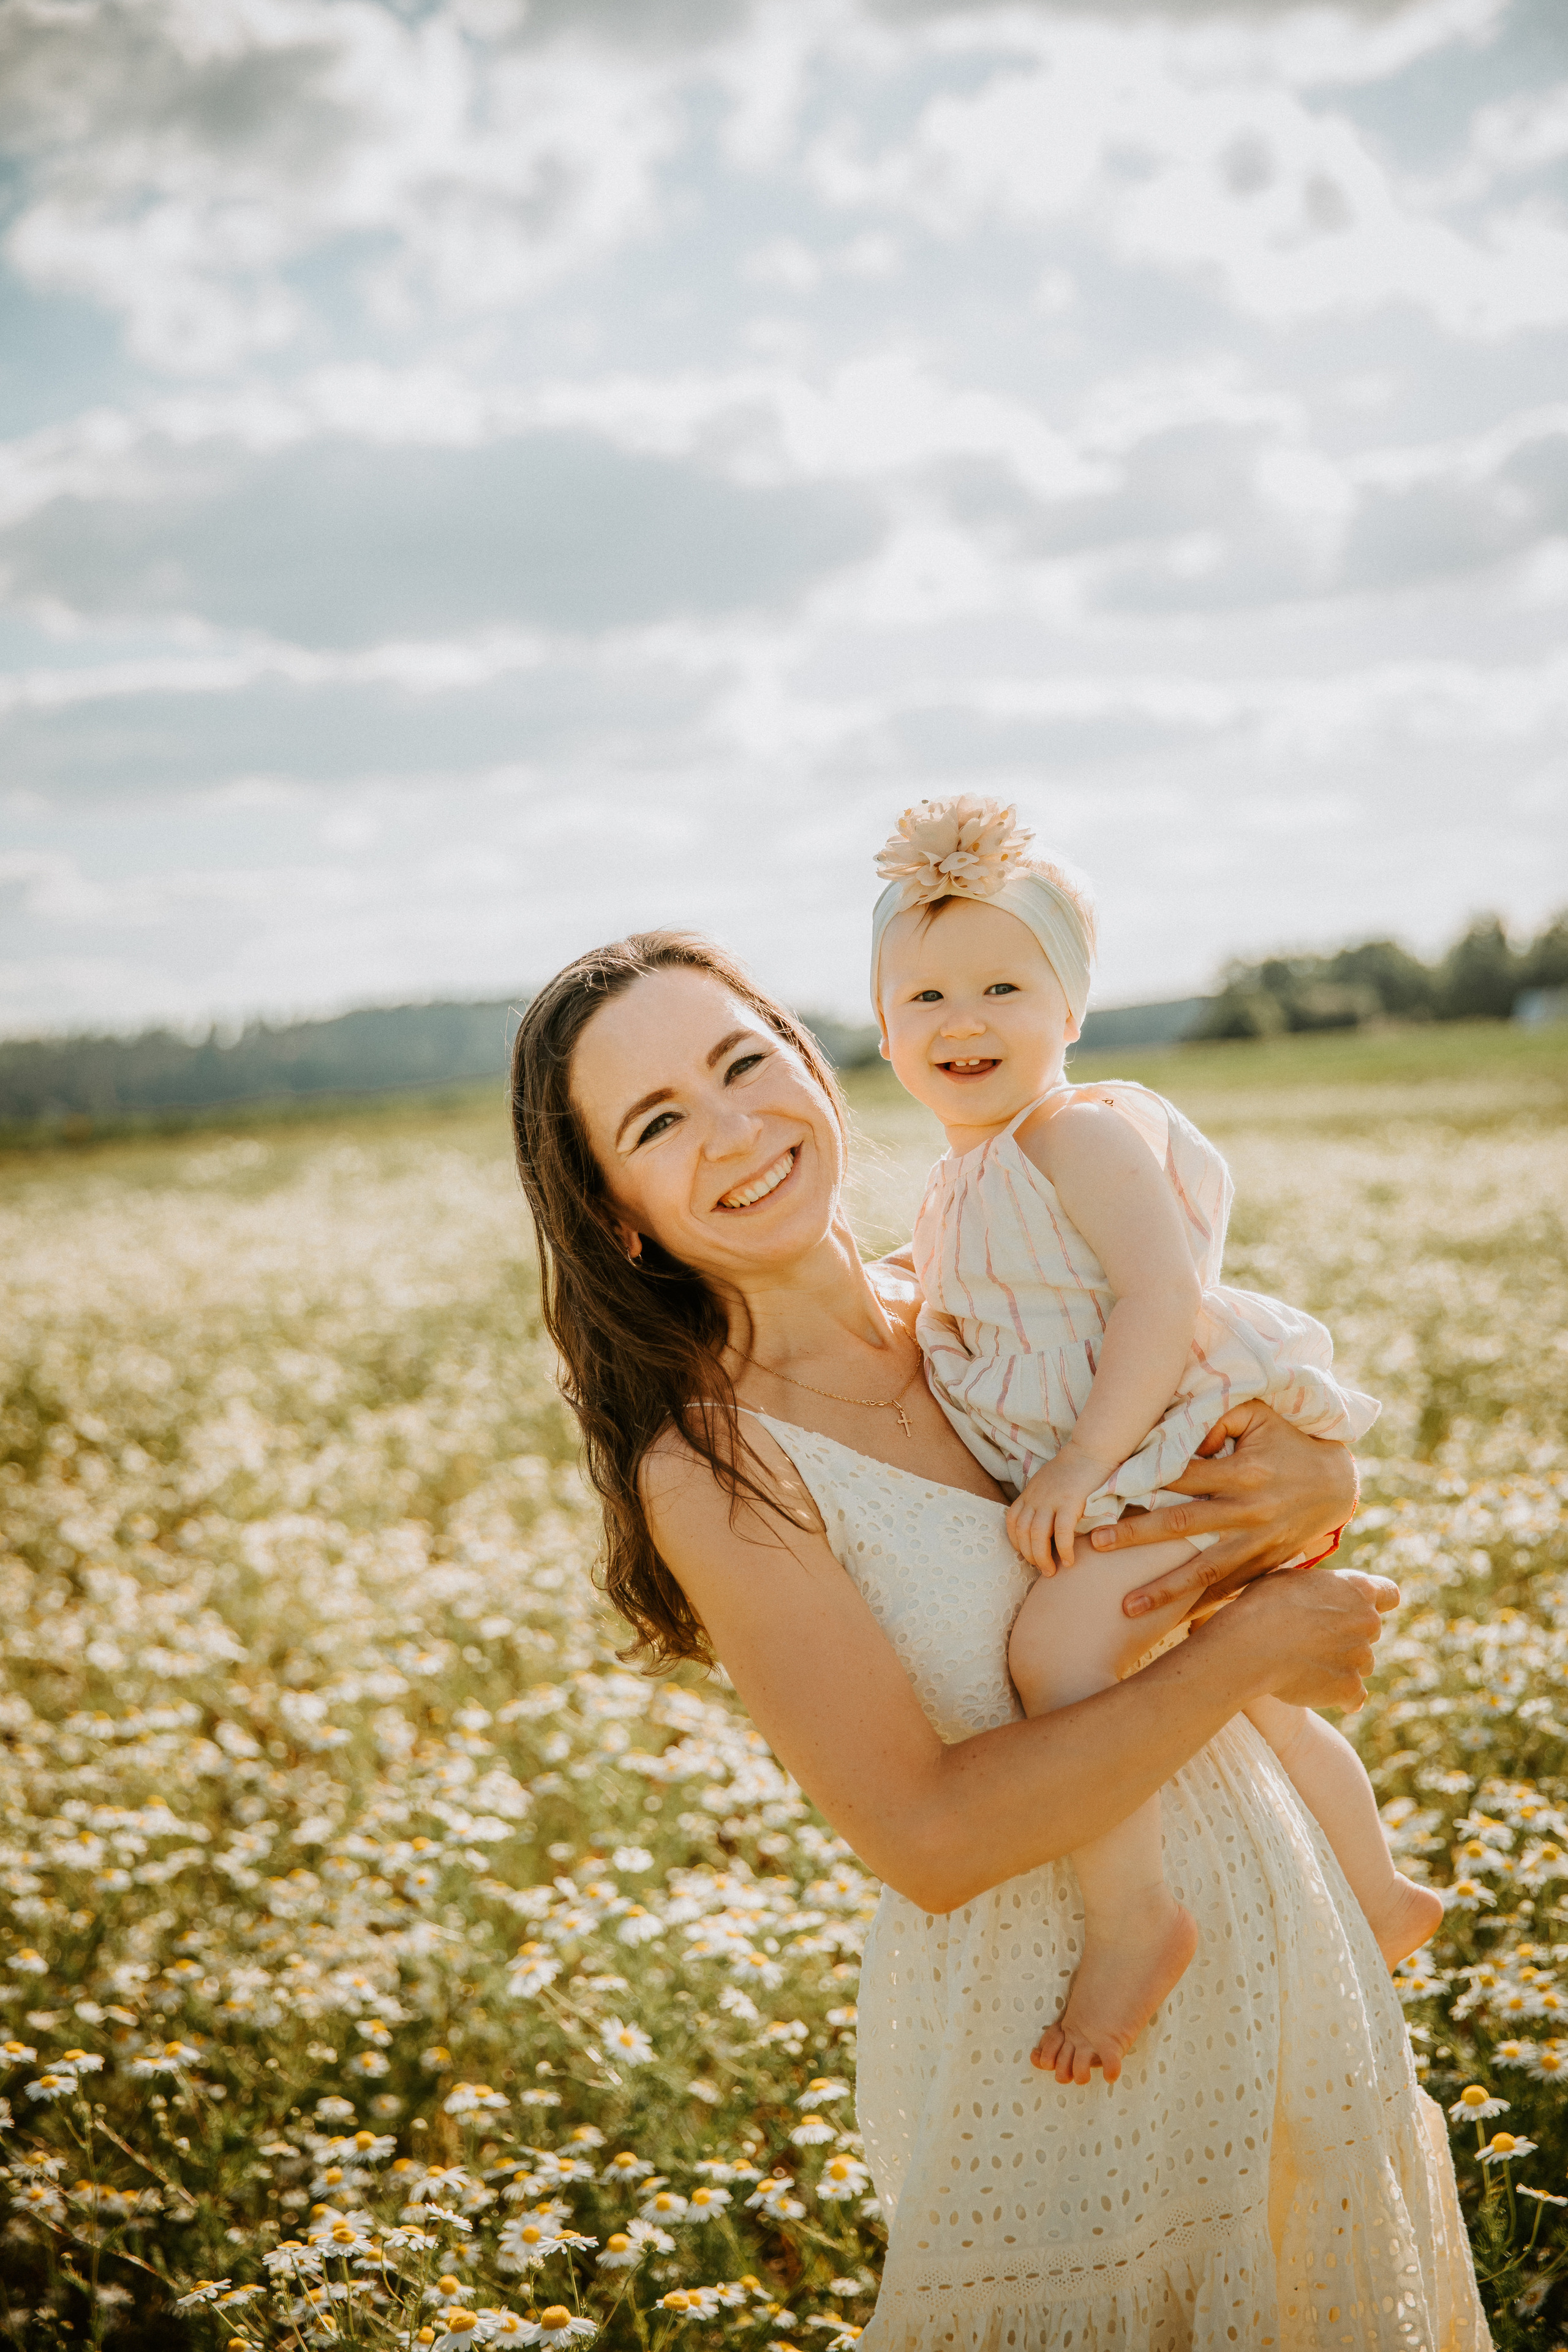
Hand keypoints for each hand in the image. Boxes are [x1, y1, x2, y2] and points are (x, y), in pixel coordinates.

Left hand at [1006, 1452, 1104, 1571]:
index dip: (1016, 1541)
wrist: (1091, 1450)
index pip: (1012, 1520)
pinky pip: (1061, 1532)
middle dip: (1029, 1555)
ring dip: (1042, 1558)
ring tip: (1051, 1571)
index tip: (1027, 1554)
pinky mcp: (1070, 1502)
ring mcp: (1051, 1499)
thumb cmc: (1074, 1469)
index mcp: (1030, 1492)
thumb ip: (1042, 1499)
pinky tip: (1069, 1561)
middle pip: (1022, 1532)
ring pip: (1037, 1535)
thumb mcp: (1048, 1482)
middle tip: (1042, 1569)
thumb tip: (1043, 1521)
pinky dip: (1063, 1549)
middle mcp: (1036, 1497)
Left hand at [1084, 1399, 1358, 1619]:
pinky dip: (1200, 1608)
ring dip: (1164, 1589)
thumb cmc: (1287, 1442)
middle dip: (1137, 1535)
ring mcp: (1257, 1543)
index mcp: (1244, 1472)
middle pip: (1183, 1524)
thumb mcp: (1259, 1415)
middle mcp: (1249, 1510)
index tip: (1103, 1490)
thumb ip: (1219, 1416)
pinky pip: (1228, 1590)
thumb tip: (1182, 1437)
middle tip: (1096, 1544)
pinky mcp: (1264, 1565)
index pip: (1182, 1475)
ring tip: (1125, 1607)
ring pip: (1204, 1570)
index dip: (1142, 1480)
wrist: (1337, 1484)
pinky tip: (1170, 1626)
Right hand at [1206, 1566, 1398, 1712]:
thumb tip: (1319, 1595)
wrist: (1252, 1643)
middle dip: (1350, 1635)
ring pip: (1361, 1664)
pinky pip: (1355, 1696)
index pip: (1390, 1594)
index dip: (1377, 1603)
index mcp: (1357, 1588)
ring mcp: (1361, 1656)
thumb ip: (1320, 1588)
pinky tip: (1320, 1691)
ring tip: (1307, 1663)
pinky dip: (1342, 1696)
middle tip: (1315, 1638)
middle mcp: (1368, 1621)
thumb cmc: (1265, 1604)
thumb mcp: (1294, 1579)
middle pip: (1370, 1632)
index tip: (1358, 1609)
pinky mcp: (1349, 1687)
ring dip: (1342, 1664)